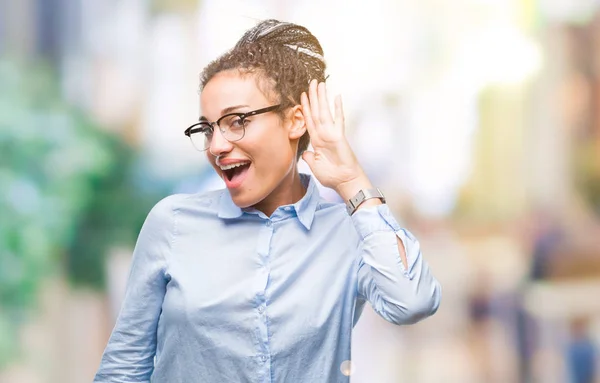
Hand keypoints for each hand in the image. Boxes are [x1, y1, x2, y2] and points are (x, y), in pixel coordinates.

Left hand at [301, 80, 371, 198]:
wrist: (344, 182)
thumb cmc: (332, 176)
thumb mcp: (315, 166)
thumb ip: (310, 158)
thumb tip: (306, 153)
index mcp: (317, 140)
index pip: (309, 120)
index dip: (305, 107)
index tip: (302, 95)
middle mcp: (323, 134)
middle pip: (316, 111)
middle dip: (313, 96)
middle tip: (312, 82)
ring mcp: (332, 134)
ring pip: (324, 112)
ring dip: (321, 97)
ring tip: (320, 84)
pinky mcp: (340, 136)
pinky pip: (338, 120)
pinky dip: (338, 108)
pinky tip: (337, 97)